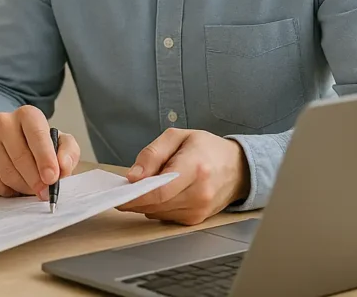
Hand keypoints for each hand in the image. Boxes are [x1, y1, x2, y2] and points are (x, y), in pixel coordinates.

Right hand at [0, 105, 80, 197]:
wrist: (18, 142)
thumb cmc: (42, 144)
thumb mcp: (62, 143)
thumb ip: (68, 153)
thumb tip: (63, 167)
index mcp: (27, 114)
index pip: (36, 134)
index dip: (45, 158)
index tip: (52, 178)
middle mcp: (3, 122)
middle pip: (19, 155)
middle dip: (35, 178)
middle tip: (45, 192)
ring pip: (6, 171)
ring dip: (23, 186)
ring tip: (33, 187)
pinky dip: (8, 189)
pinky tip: (17, 185)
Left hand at [117, 128, 249, 225]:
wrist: (238, 167)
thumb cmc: (207, 148)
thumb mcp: (177, 137)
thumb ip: (152, 154)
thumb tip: (133, 177)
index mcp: (196, 168)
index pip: (160, 190)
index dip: (136, 194)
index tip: (119, 193)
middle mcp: (201, 193)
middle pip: (157, 204)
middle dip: (135, 198)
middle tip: (123, 189)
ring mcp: (200, 210)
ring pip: (158, 213)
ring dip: (145, 203)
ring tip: (142, 187)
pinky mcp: (197, 219)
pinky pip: (166, 217)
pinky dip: (157, 207)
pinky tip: (158, 194)